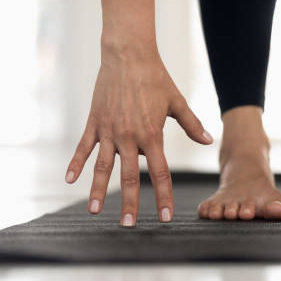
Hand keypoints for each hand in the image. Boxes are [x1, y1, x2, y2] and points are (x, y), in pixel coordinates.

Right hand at [65, 49, 212, 226]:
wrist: (128, 56)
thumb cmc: (156, 79)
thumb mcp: (177, 102)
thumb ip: (191, 124)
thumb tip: (209, 141)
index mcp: (152, 134)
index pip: (160, 173)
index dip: (163, 196)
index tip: (165, 217)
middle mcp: (129, 137)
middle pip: (130, 176)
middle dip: (130, 202)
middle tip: (128, 225)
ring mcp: (109, 130)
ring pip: (102, 166)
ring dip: (98, 190)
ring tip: (95, 211)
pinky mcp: (95, 122)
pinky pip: (84, 147)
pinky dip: (76, 163)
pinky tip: (70, 179)